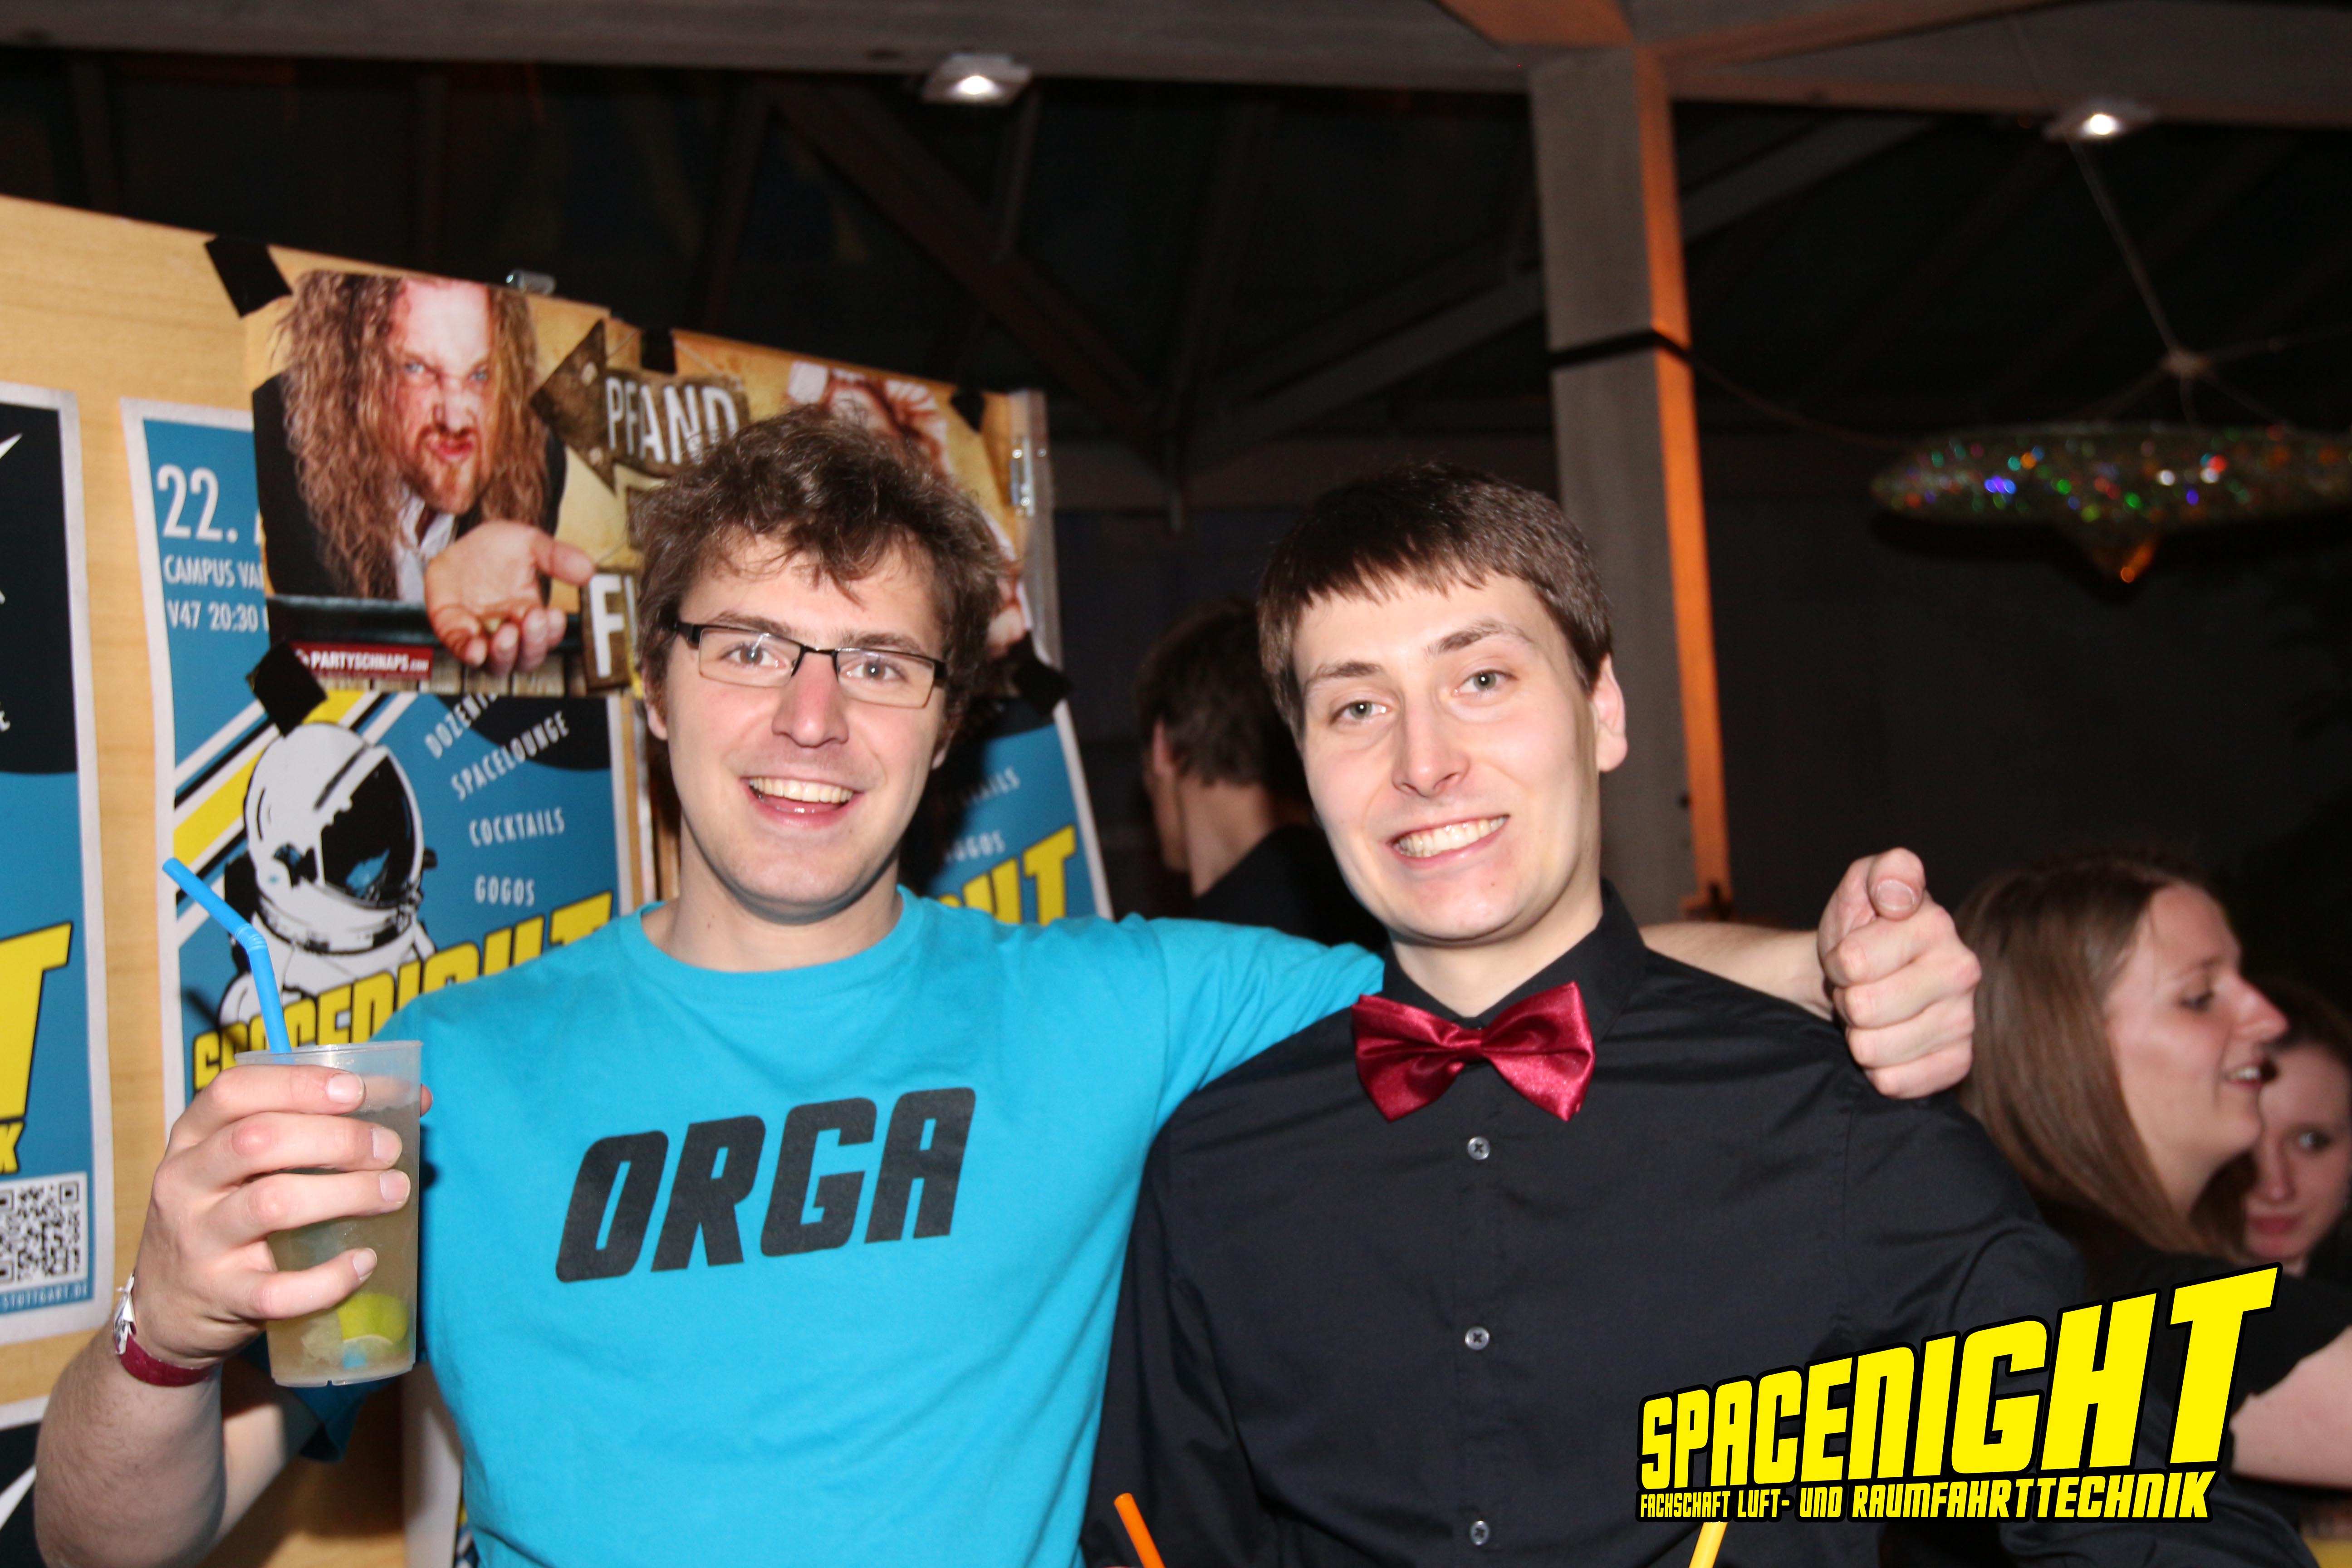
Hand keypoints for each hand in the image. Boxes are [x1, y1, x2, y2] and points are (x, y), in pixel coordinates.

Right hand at [128, 1065, 412, 1367]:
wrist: (166, 1309)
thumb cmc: (225, 1214)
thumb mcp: (243, 1165)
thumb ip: (312, 1125)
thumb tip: (413, 1098)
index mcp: (192, 1138)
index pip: (232, 1091)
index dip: (297, 1084)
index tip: (356, 1090)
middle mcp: (185, 1184)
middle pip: (257, 1140)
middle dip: (336, 1138)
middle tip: (388, 1148)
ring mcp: (199, 1243)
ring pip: (271, 1205)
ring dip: (346, 1194)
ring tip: (394, 1192)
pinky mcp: (222, 1297)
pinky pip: (279, 1290)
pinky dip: (329, 1277)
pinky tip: (364, 1260)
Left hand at [424, 520, 595, 676]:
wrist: (454, 542)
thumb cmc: (495, 549)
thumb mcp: (529, 543)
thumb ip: (556, 556)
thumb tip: (589, 571)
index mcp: (530, 615)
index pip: (547, 638)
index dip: (552, 632)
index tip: (554, 614)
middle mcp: (508, 632)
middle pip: (526, 657)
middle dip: (533, 643)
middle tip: (532, 619)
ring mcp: (480, 635)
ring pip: (497, 664)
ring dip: (505, 654)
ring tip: (507, 632)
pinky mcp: (452, 631)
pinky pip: (461, 651)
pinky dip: (470, 653)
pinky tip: (477, 647)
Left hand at [1818, 848, 1979, 1098]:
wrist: (1862, 975)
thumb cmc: (1860, 928)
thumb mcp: (1860, 885)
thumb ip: (1881, 872)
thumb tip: (1897, 894)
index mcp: (1934, 924)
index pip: (1853, 961)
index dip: (1838, 958)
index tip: (1850, 948)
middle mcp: (1961, 970)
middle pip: (1862, 1008)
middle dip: (1846, 998)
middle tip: (1857, 985)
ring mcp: (1963, 1018)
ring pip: (1872, 1048)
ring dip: (1858, 1034)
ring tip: (1870, 1011)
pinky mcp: (1958, 1060)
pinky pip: (1894, 1081)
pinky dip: (1876, 1069)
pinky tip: (1886, 1043)